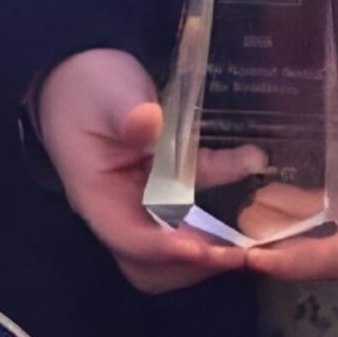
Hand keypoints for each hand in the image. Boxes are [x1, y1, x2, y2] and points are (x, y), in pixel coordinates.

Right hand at [35, 48, 253, 295]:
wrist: (84, 73)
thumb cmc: (88, 85)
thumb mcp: (106, 93)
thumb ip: (126, 112)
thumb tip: (147, 123)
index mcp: (96, 196)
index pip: (127, 239)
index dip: (163, 250)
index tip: (201, 247)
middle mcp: (120, 211)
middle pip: (152, 264)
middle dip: (194, 262)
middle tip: (238, 250)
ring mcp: (145, 206)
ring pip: (178, 250)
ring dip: (214, 246)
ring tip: (253, 232)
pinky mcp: (168, 193)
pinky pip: (197, 213)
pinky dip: (225, 206)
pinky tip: (252, 172)